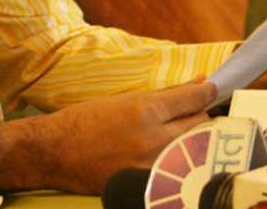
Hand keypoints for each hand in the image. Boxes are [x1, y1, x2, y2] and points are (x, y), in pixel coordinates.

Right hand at [0, 79, 215, 195]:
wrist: (55, 152)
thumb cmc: (86, 120)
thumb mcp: (125, 98)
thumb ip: (167, 93)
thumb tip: (200, 84)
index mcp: (146, 111)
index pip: (194, 99)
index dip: (206, 92)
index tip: (211, 89)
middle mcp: (152, 139)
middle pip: (201, 124)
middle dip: (200, 115)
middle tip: (192, 112)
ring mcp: (151, 166)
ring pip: (193, 148)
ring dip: (193, 138)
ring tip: (179, 134)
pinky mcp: (147, 183)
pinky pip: (177, 167)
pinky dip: (179, 159)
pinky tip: (170, 153)